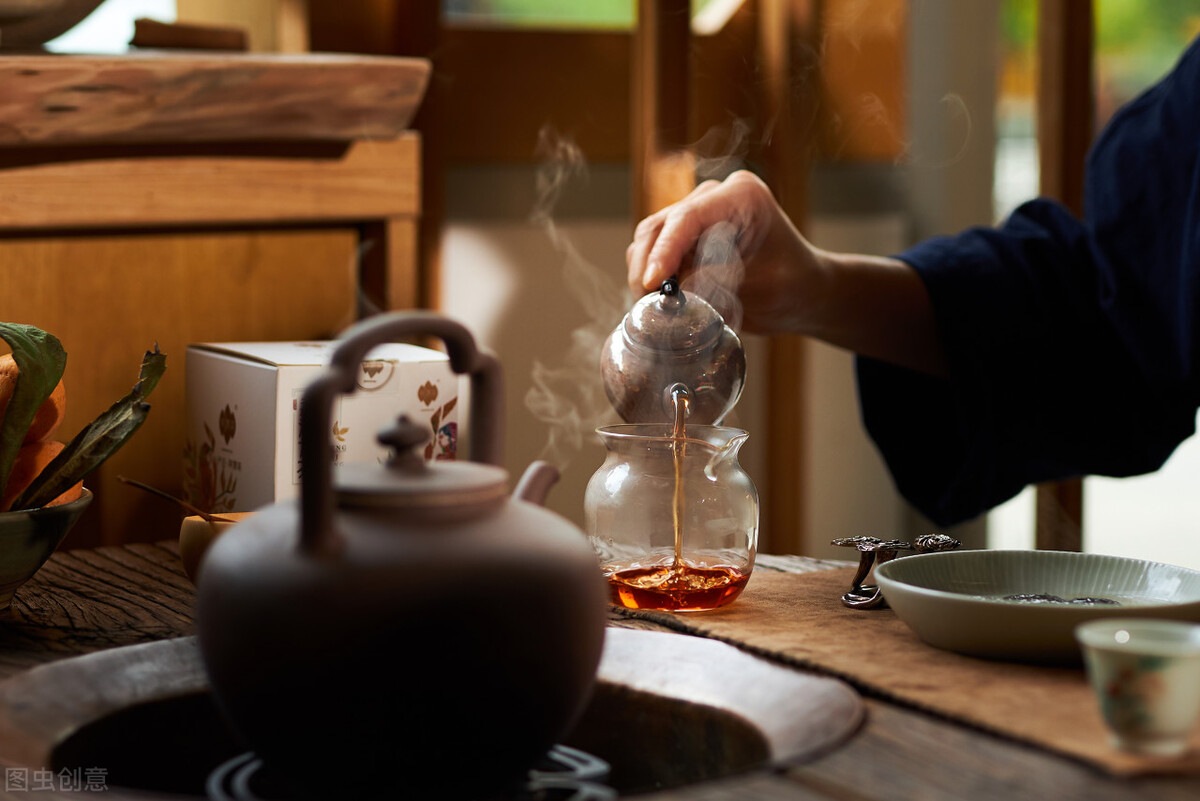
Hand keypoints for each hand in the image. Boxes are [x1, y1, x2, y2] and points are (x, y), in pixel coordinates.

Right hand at [625, 170, 823, 335]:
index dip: (664, 251)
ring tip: (655, 307)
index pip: (688, 218)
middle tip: (646, 304)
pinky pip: (654, 251)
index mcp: (741, 196)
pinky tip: (661, 301)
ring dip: (645, 272)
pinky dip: (651, 276)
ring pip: (650, 238)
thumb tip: (673, 291)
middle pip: (661, 225)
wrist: (802, 291)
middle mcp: (714, 197)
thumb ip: (718, 284)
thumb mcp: (762, 288)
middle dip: (648, 265)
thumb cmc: (792, 285)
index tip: (652, 283)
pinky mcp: (686, 235)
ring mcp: (697, 213)